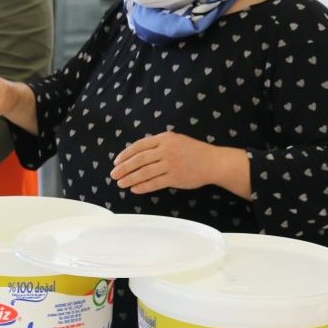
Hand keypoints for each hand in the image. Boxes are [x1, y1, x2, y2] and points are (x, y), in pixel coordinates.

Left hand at [111, 133, 249, 195]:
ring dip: (130, 179)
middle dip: (123, 168)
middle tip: (113, 175)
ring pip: (145, 172)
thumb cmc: (194, 151)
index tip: (116, 162)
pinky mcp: (176, 177)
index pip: (139, 146)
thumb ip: (158, 145)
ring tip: (120, 183)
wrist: (214, 162)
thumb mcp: (176, 140)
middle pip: (139, 160)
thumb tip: (136, 155)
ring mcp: (171, 164)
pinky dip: (143, 186)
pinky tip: (134, 189)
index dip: (125, 154)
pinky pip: (155, 183)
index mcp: (165, 138)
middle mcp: (166, 150)